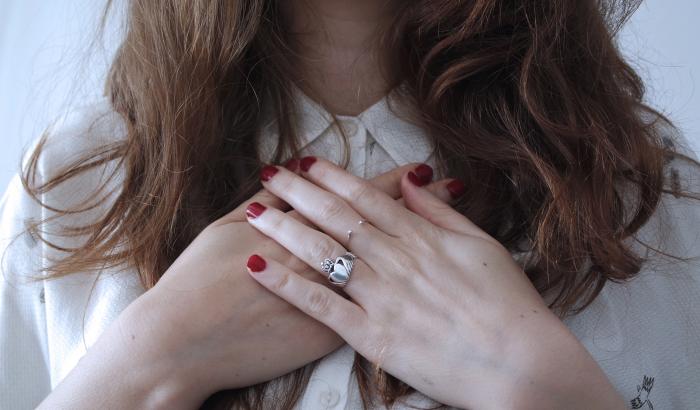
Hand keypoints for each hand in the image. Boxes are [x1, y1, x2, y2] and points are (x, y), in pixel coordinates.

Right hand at [38, 161, 460, 409]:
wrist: (181, 343)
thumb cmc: (195, 282)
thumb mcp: (224, 229)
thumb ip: (262, 202)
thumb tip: (287, 176)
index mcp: (299, 226)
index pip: (356, 198)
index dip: (392, 181)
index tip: (422, 168)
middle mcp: (321, 259)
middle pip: (380, 225)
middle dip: (417, 204)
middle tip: (448, 185)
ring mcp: (326, 298)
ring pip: (383, 265)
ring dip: (417, 244)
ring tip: (445, 231)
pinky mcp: (325, 334)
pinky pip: (368, 309)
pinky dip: (397, 292)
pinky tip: (419, 285)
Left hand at [243, 157, 625, 409]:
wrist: (520, 364)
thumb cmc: (508, 304)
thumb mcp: (482, 246)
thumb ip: (442, 213)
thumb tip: (414, 180)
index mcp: (422, 237)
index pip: (367, 197)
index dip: (332, 176)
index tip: (305, 162)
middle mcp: (396, 260)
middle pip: (337, 217)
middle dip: (299, 192)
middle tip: (269, 174)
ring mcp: (381, 297)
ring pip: (323, 253)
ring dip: (285, 228)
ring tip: (254, 210)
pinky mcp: (371, 335)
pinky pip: (320, 305)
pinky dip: (286, 285)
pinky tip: (257, 267)